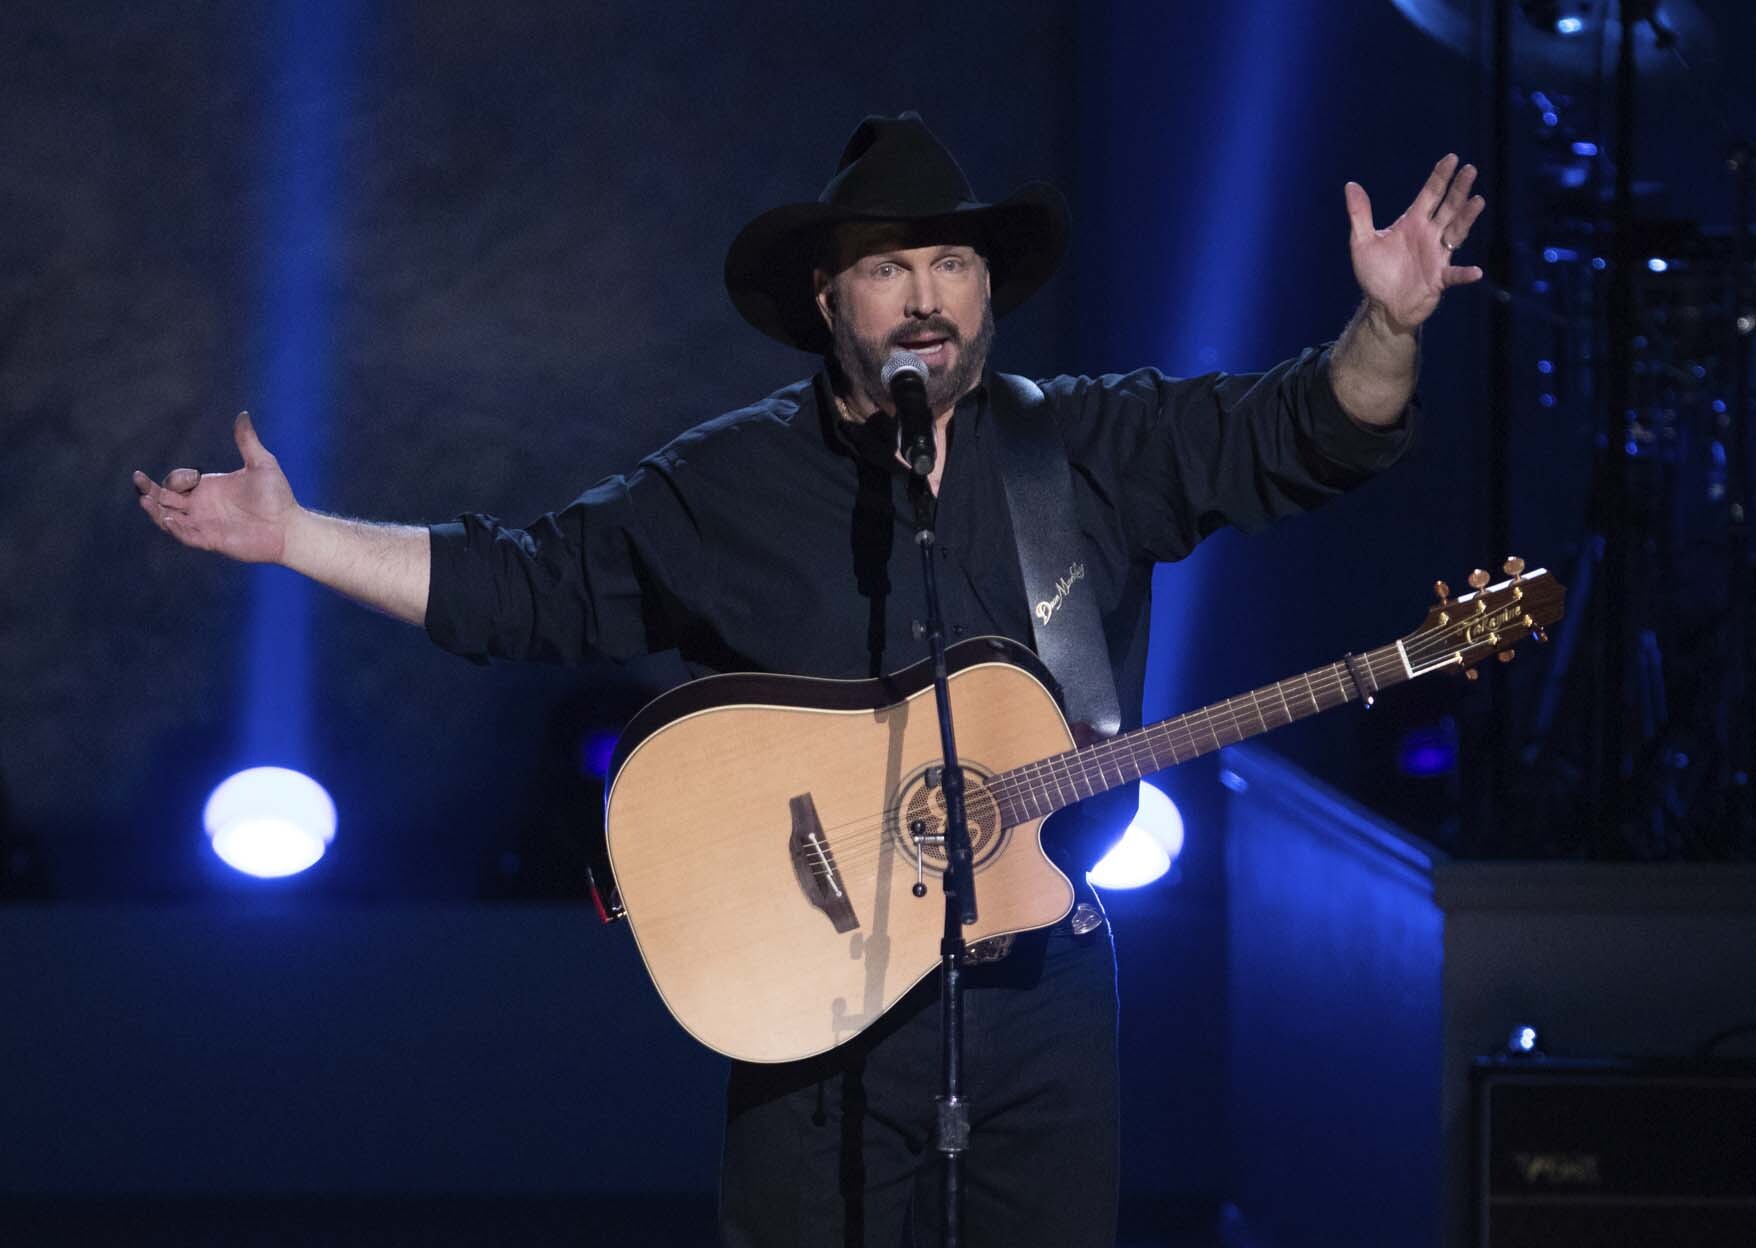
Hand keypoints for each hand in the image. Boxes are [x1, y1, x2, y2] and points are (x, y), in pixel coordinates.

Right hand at [133, 412, 300, 563]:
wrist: (289, 525)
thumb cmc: (277, 496)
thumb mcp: (261, 463)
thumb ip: (247, 441)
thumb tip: (243, 414)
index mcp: (208, 488)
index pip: (177, 483)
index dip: (175, 478)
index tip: (191, 477)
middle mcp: (201, 506)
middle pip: (165, 499)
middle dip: (149, 491)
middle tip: (137, 480)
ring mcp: (204, 524)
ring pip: (169, 518)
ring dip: (156, 511)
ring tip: (145, 501)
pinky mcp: (211, 540)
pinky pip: (187, 536)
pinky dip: (176, 529)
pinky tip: (169, 519)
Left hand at [1344, 154, 1485, 335]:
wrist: (1383, 305)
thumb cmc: (1376, 273)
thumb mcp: (1362, 242)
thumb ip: (1360, 214)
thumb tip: (1351, 185)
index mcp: (1413, 223)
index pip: (1430, 194)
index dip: (1440, 177)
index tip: (1452, 158)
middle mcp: (1430, 235)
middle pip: (1448, 207)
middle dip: (1459, 189)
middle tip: (1470, 169)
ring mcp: (1437, 256)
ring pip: (1456, 232)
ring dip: (1467, 218)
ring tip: (1478, 201)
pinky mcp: (1439, 279)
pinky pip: (1454, 275)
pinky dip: (1464, 273)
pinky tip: (1475, 271)